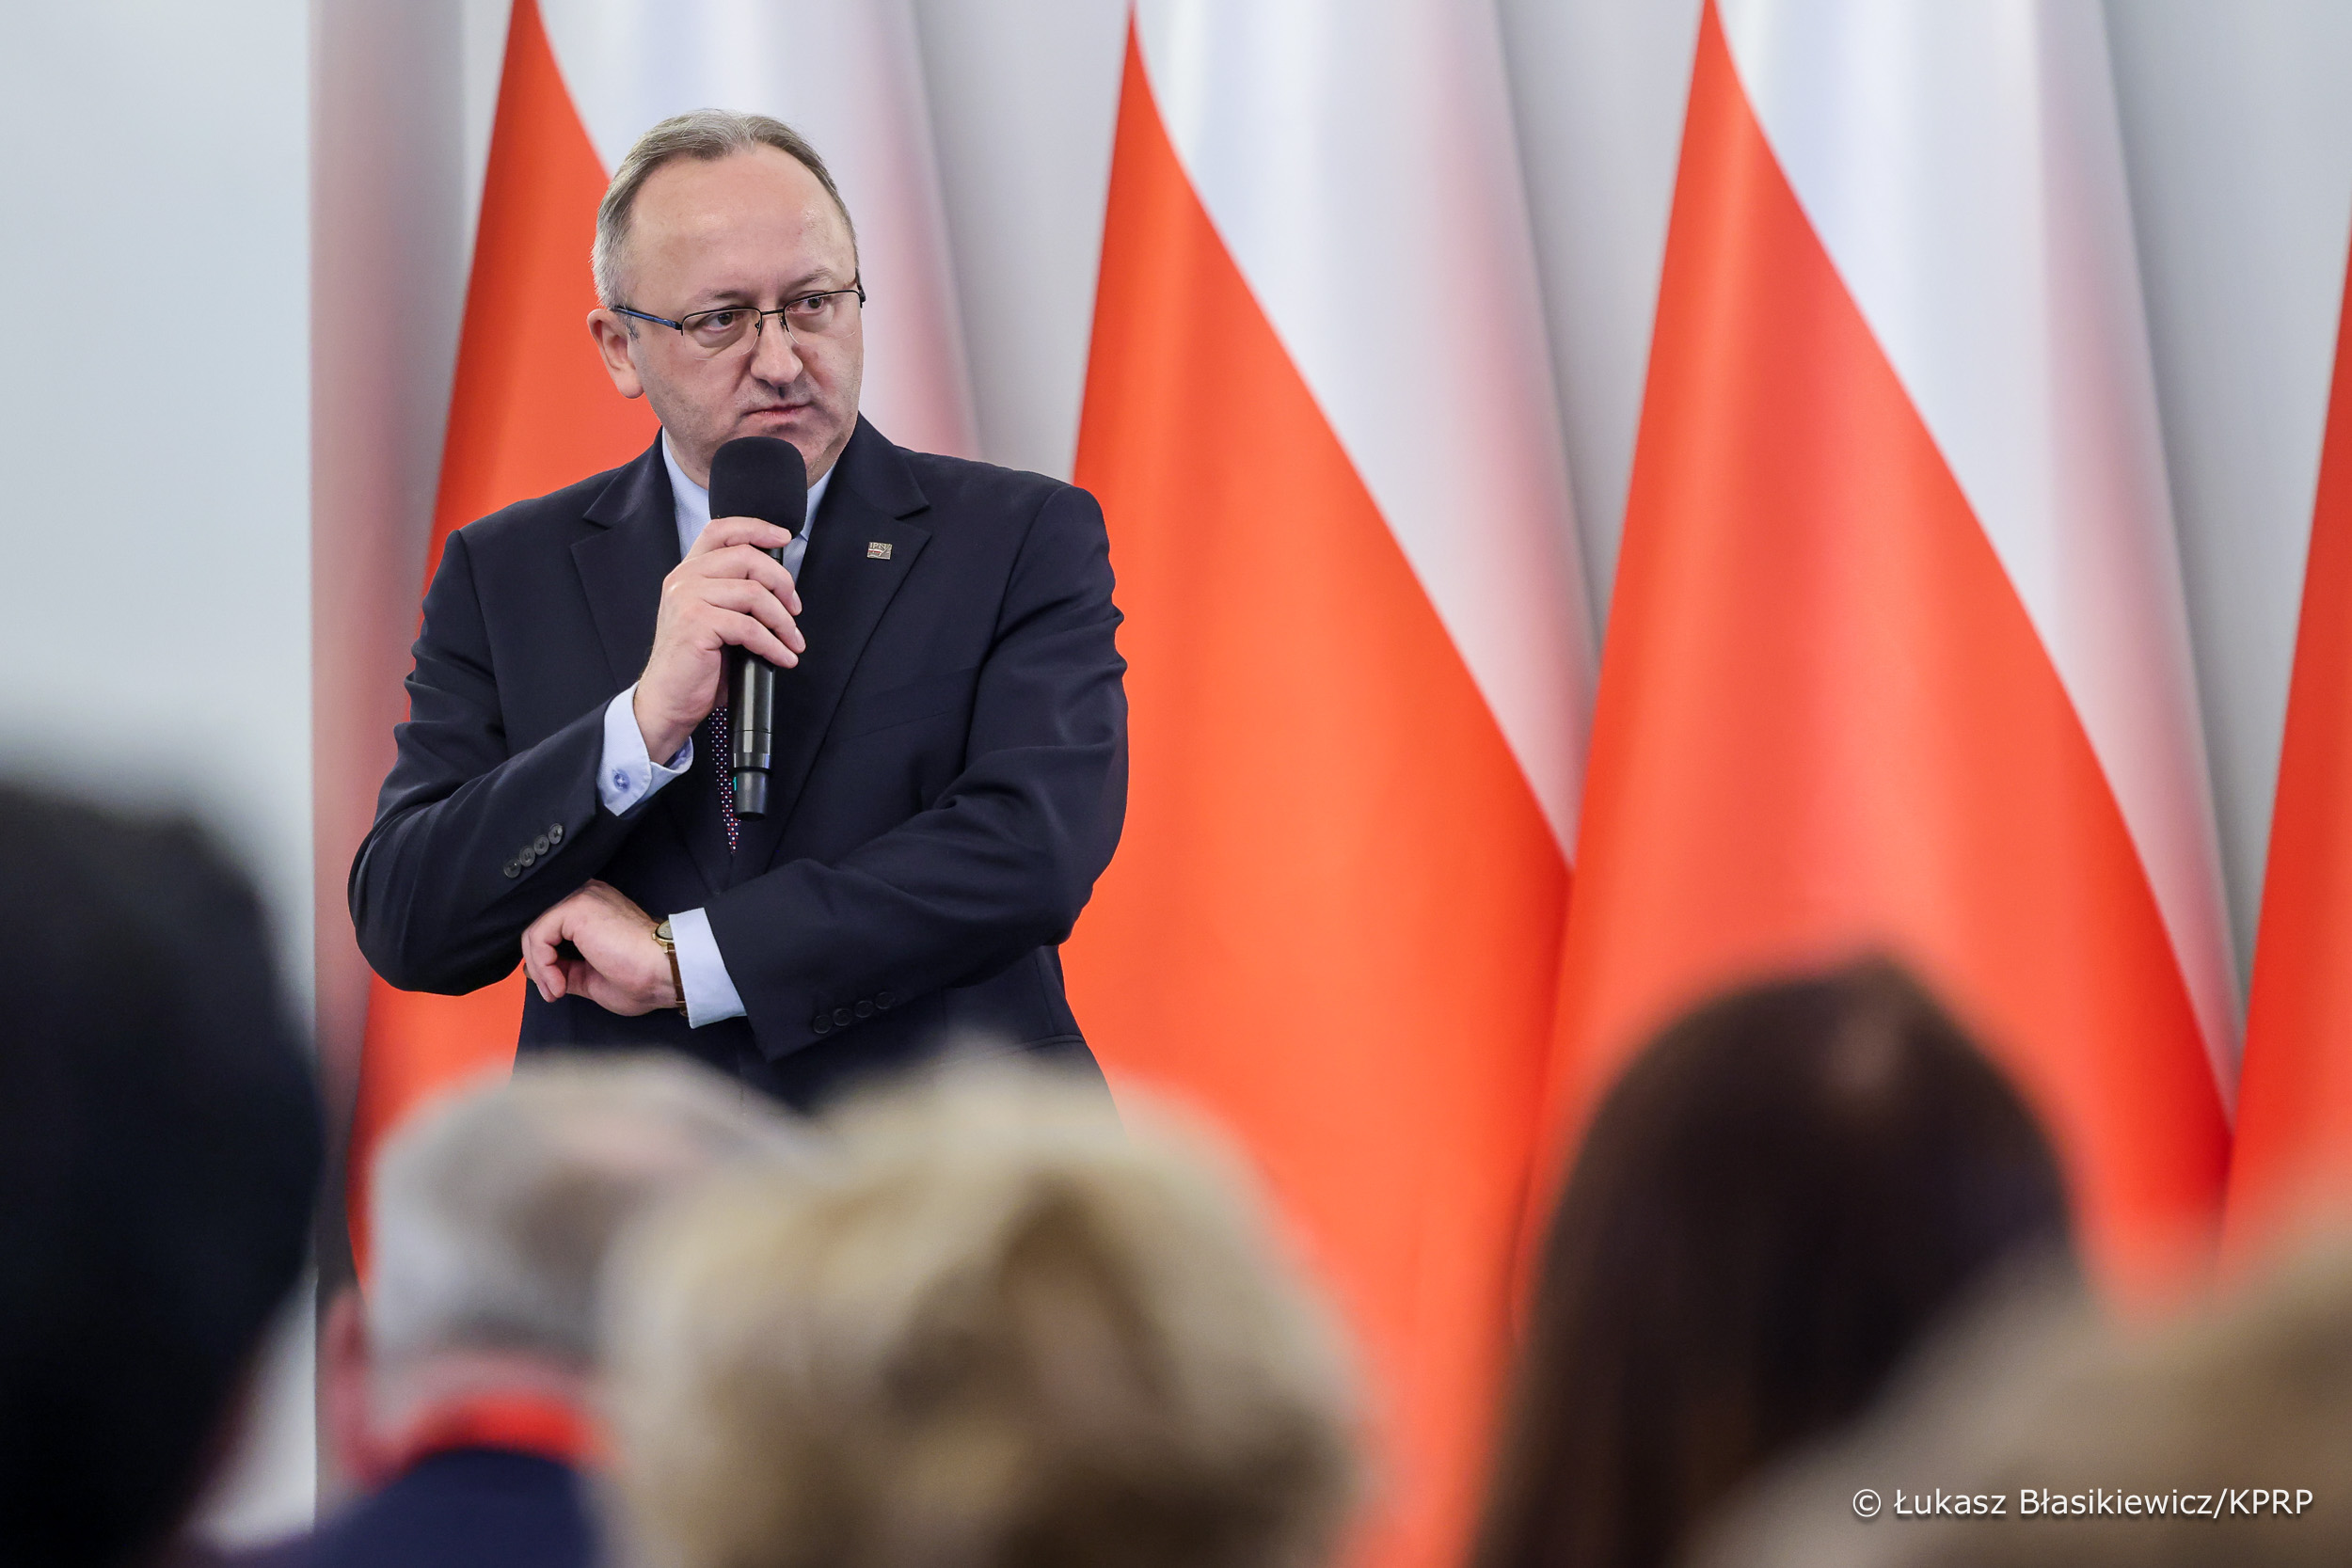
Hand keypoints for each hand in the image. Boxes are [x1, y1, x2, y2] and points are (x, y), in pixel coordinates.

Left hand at [519, 879, 678, 1016]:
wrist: (664, 972)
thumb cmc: (642, 976)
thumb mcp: (591, 976)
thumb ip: (565, 968)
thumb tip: (535, 970)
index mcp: (593, 909)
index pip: (552, 931)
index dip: (547, 963)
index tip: (557, 990)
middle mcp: (586, 896)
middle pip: (541, 930)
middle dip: (541, 966)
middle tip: (554, 992)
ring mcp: (581, 898)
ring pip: (535, 934)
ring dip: (541, 969)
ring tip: (558, 990)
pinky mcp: (575, 907)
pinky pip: (537, 936)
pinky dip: (542, 965)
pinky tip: (559, 983)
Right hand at [634, 515, 806, 760]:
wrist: (668, 699)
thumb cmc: (695, 664)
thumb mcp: (714, 618)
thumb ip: (734, 593)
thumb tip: (780, 588)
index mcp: (688, 572)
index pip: (721, 530)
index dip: (756, 528)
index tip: (783, 538)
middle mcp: (684, 578)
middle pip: (747, 557)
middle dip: (782, 583)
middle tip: (795, 610)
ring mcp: (687, 598)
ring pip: (754, 593)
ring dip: (783, 621)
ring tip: (792, 641)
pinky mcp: (696, 623)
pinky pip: (750, 627)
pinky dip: (774, 644)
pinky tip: (783, 657)